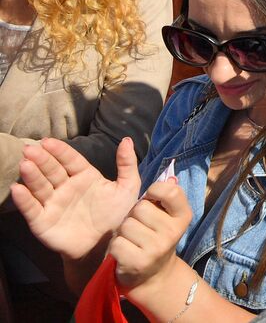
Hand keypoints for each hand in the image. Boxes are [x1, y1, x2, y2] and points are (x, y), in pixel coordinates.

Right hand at [9, 137, 141, 260]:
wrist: (108, 247)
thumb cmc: (117, 216)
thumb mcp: (127, 188)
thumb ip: (127, 164)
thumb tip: (126, 139)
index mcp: (84, 176)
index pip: (70, 160)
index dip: (59, 150)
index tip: (48, 141)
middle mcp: (66, 187)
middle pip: (52, 170)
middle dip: (41, 159)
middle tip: (30, 149)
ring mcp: (54, 204)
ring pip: (40, 187)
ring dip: (31, 176)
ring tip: (25, 164)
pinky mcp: (44, 222)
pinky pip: (32, 209)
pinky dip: (24, 200)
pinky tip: (17, 189)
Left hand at [110, 180, 192, 291]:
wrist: (154, 276)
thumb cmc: (156, 238)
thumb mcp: (167, 218)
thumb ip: (166, 198)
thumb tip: (169, 177)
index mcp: (183, 217)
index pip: (170, 191)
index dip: (155, 190)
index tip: (151, 197)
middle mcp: (173, 232)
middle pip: (140, 208)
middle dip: (133, 215)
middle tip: (139, 227)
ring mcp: (156, 249)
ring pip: (126, 225)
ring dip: (123, 232)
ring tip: (131, 240)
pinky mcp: (138, 262)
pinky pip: (117, 243)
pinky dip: (116, 247)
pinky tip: (125, 252)